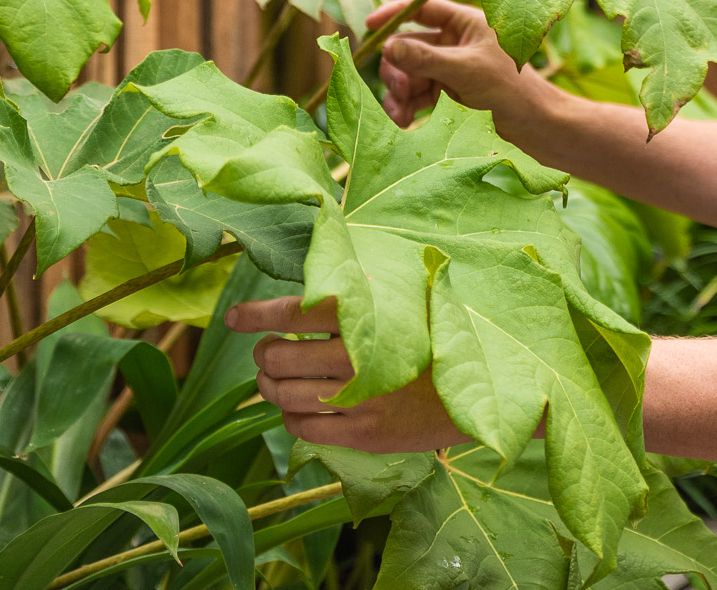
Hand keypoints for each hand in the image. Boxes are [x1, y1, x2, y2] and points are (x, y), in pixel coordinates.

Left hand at [227, 296, 466, 451]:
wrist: (483, 389)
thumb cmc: (443, 336)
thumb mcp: (411, 302)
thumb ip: (366, 293)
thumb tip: (316, 281)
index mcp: (368, 318)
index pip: (294, 313)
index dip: (256, 315)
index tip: (232, 318)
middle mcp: (358, 359)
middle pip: (278, 358)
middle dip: (263, 355)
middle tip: (266, 351)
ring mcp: (360, 400)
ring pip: (284, 395)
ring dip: (269, 387)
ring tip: (273, 380)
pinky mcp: (364, 434)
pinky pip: (304, 428)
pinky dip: (290, 417)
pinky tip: (297, 408)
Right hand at [366, 0, 544, 125]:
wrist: (533, 125)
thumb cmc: (509, 89)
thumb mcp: (465, 70)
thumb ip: (425, 59)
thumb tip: (386, 47)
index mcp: (466, 23)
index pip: (423, 8)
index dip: (394, 14)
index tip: (368, 26)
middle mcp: (456, 41)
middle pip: (409, 46)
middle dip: (398, 69)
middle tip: (398, 91)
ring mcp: (451, 66)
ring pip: (409, 72)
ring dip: (400, 92)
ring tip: (399, 114)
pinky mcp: (449, 91)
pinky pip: (418, 93)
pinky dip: (409, 105)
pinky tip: (403, 122)